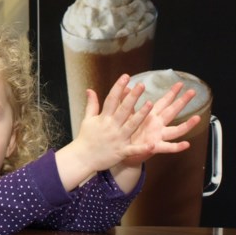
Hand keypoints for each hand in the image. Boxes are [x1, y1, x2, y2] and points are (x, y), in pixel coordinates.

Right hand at [56, 74, 152, 189]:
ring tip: (150, 104)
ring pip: (131, 125)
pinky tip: (152, 144)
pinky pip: (134, 149)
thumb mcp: (87, 119)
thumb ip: (92, 104)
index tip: (126, 76)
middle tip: (141, 85)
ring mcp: (117, 139)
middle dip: (132, 97)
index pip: (112, 99)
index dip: (119, 87)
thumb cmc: (85, 138)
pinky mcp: (121, 151)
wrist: (82, 158)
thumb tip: (90, 90)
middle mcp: (111, 127)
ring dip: (141, 115)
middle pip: (123, 110)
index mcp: (103, 118)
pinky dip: (143, 148)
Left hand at [118, 81, 199, 167]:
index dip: (171, 93)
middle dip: (182, 102)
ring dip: (187, 125)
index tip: (180, 83)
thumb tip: (127, 87)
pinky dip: (177, 147)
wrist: (123, 152)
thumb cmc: (127, 133)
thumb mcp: (126, 116)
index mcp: (151, 116)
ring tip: (197, 118)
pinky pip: (168, 147)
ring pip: (176, 130)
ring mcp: (158, 136)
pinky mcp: (155, 147)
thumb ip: (127, 102)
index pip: (163, 102)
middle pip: (172, 112)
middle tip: (193, 92)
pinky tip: (186, 144)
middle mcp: (157, 125)